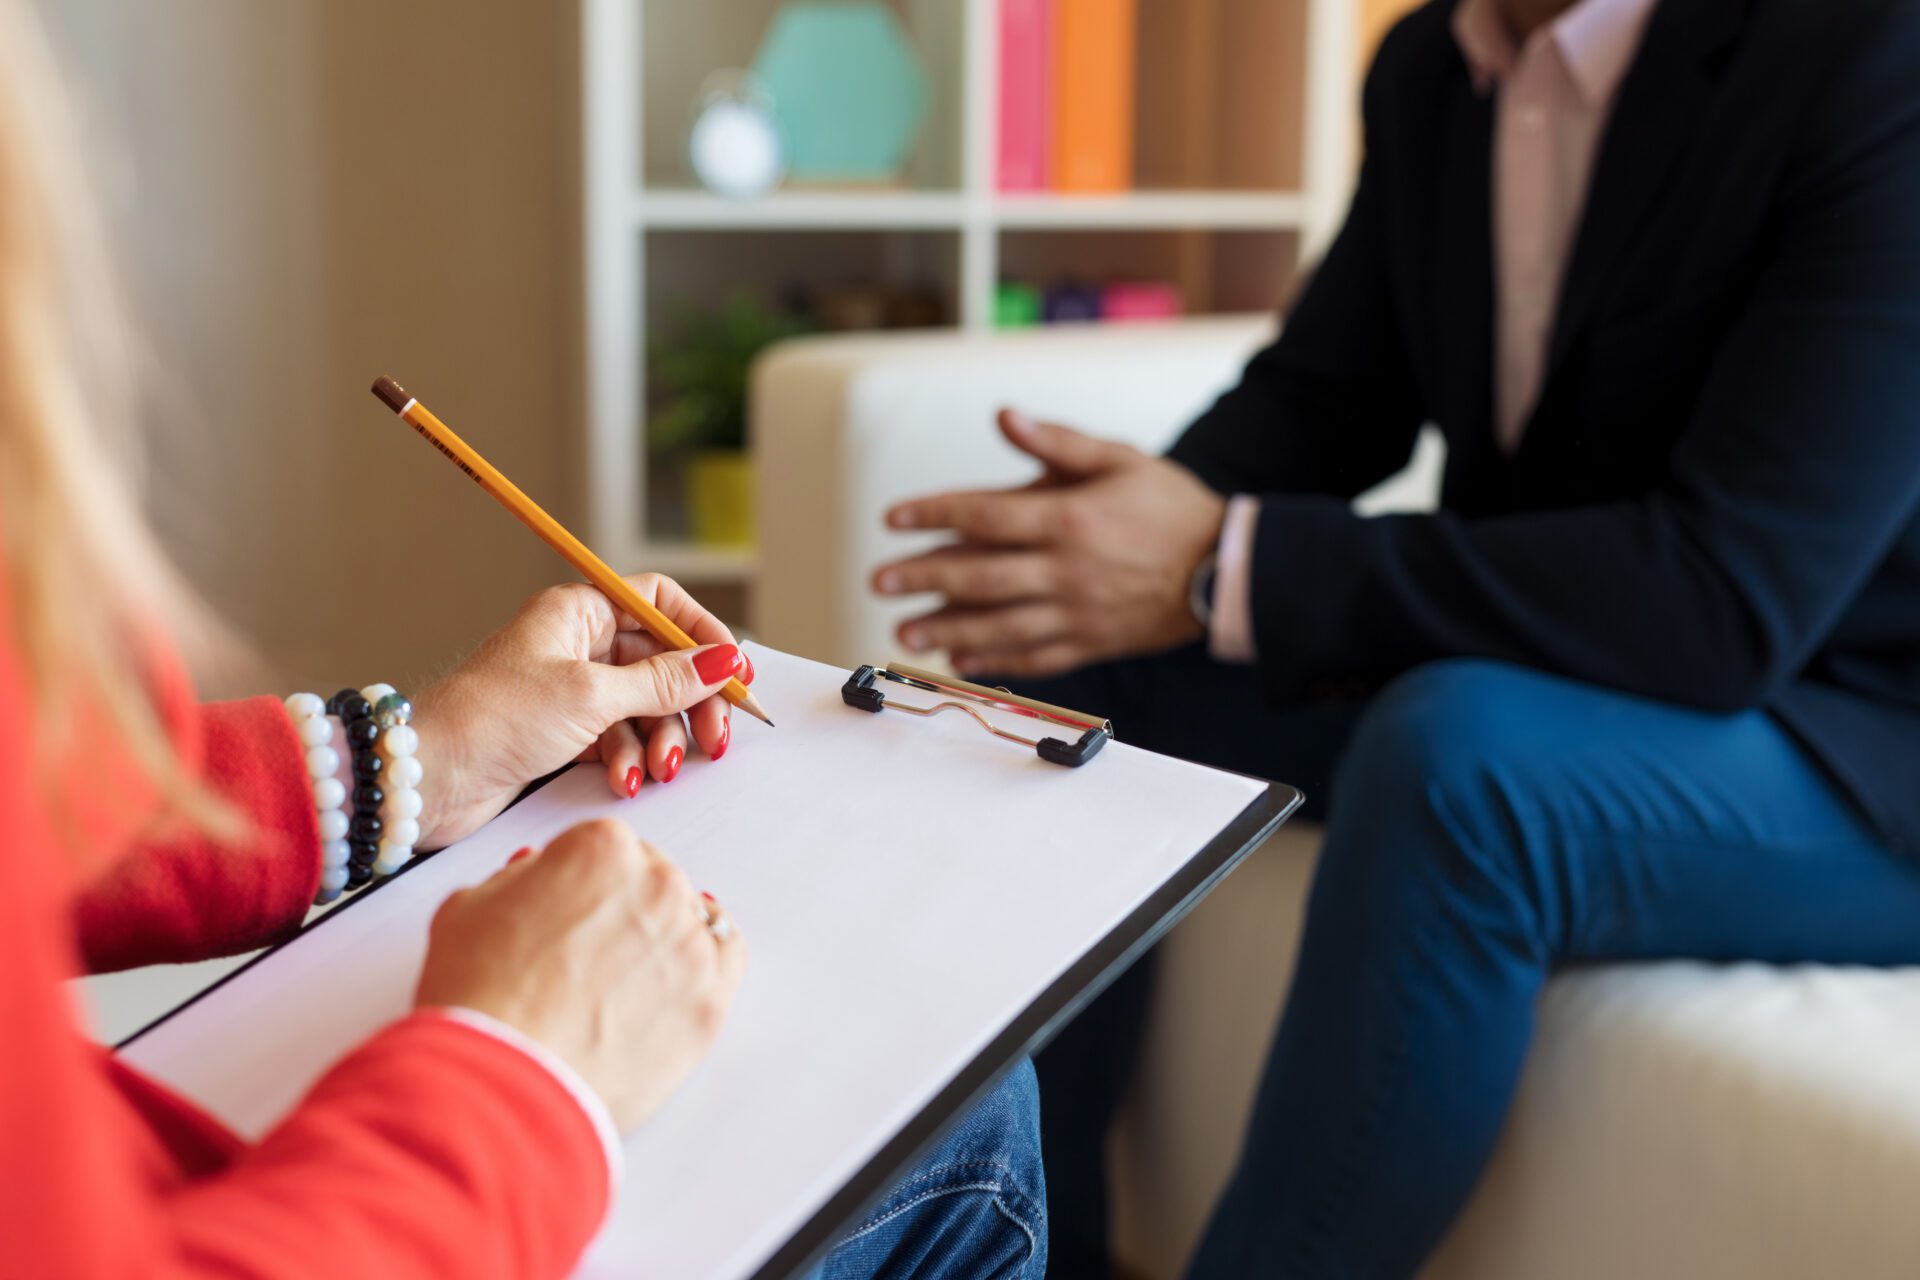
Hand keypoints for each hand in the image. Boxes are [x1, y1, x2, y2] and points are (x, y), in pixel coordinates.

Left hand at [410, 574, 750, 849]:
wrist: (431, 775)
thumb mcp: (593, 695)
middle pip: (661, 662)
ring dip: (660, 739)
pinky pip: (619, 737)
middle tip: (716, 737)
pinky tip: (624, 780)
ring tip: (660, 769)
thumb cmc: (496, 718)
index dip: (702, 634)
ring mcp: (571, 689)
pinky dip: (629, 759)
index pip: (660, 603)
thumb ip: (665, 682)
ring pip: (645, 706)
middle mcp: (577, 644)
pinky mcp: (564, 732)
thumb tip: (725, 661)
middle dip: (691, 702)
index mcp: (579, 611)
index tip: (735, 671)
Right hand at [416, 819, 745, 1130]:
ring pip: (690, 919)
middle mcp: (658, 883)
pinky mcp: (712, 999)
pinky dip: (706, 963)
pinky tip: (678, 978)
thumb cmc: (476, 997)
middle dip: (623, 909)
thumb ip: (516, 879)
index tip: (566, 912)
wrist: (500, 1084)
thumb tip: (538, 874)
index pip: (605, 848)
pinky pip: (729, 960)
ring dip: (662, 939)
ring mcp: (691, 942)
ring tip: (621, 981)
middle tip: (587, 956)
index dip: (580, 883)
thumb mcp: (469, 909)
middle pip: (652, 881)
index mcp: (602, 847)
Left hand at [872, 410, 1226, 677]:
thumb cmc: (1171, 507)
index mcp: (1070, 518)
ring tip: (905, 630)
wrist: (1227, 568)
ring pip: (999, 625)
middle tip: (880, 581)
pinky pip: (1034, 658)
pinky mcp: (1090, 643)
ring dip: (947, 628)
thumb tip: (1004, 417)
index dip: (935, 514)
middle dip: (924, 578)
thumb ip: (1059, 442)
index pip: (986, 516)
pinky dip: (993, 660)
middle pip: (981, 576)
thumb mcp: (1121, 459)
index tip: (894, 518)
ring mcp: (1078, 613)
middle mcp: (1067, 570)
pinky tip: (958, 660)